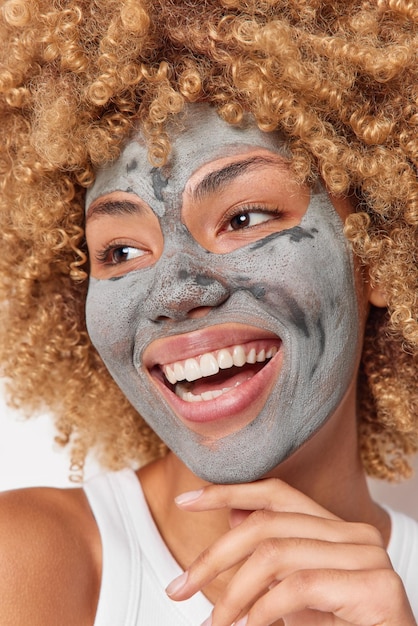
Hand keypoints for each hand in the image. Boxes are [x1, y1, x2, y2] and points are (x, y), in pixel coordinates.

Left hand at [165, 479, 415, 625]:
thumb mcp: (295, 593)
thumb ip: (272, 554)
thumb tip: (233, 515)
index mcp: (337, 528)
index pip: (276, 493)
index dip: (228, 491)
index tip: (185, 500)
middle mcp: (355, 534)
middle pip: (266, 524)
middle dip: (214, 556)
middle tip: (180, 588)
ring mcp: (368, 557)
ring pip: (275, 554)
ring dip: (233, 594)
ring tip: (215, 623)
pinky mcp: (375, 587)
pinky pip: (298, 586)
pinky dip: (263, 610)